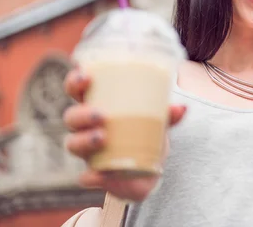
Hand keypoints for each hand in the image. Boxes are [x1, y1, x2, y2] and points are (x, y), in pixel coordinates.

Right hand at [62, 67, 185, 201]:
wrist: (148, 171)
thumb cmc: (146, 134)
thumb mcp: (158, 122)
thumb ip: (168, 115)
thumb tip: (182, 108)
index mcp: (97, 106)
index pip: (77, 90)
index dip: (75, 82)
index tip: (86, 77)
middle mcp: (86, 128)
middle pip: (71, 117)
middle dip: (82, 114)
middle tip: (101, 115)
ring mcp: (88, 151)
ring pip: (73, 143)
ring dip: (84, 140)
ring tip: (102, 137)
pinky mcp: (94, 174)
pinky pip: (85, 176)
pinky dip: (90, 175)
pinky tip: (98, 174)